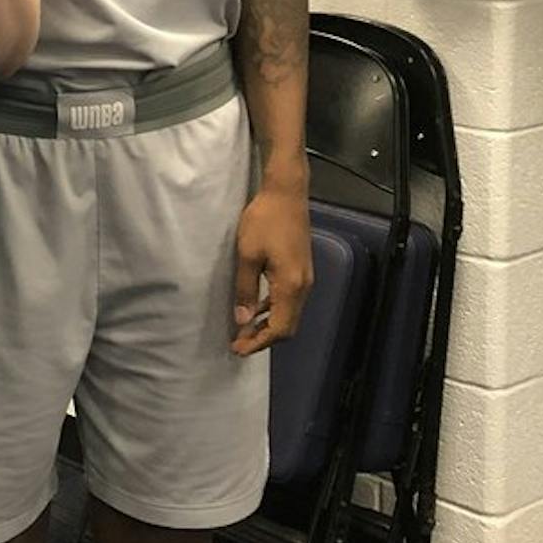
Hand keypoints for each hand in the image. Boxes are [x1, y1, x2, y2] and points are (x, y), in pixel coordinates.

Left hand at [231, 183, 312, 355]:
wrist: (286, 194)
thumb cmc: (264, 220)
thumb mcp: (247, 254)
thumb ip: (246, 289)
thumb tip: (242, 320)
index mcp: (291, 285)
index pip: (279, 328)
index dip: (259, 342)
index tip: (238, 349)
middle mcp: (304, 286)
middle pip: (288, 326)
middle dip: (264, 338)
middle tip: (239, 343)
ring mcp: (305, 278)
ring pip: (289, 314)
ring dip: (268, 325)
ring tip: (244, 330)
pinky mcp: (301, 270)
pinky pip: (289, 300)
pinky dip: (274, 310)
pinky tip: (257, 308)